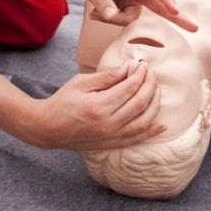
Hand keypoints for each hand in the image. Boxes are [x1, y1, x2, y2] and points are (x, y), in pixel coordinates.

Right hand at [29, 60, 165, 149]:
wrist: (48, 128)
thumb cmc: (63, 101)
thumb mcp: (81, 82)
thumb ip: (107, 76)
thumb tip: (130, 67)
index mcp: (99, 105)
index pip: (130, 87)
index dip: (140, 74)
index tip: (144, 65)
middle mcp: (108, 123)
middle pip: (140, 102)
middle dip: (150, 85)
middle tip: (152, 73)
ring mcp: (111, 136)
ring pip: (144, 121)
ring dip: (155, 104)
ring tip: (156, 90)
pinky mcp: (112, 145)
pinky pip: (137, 139)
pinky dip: (151, 132)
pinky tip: (162, 124)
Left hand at [72, 0, 197, 31]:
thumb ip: (100, 1)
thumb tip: (111, 17)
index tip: (174, 9)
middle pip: (162, 5)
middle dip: (178, 17)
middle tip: (195, 28)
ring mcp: (136, 1)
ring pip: (131, 20)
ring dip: (113, 19)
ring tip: (94, 11)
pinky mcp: (131, 8)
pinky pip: (124, 22)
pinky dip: (110, 20)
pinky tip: (97, 13)